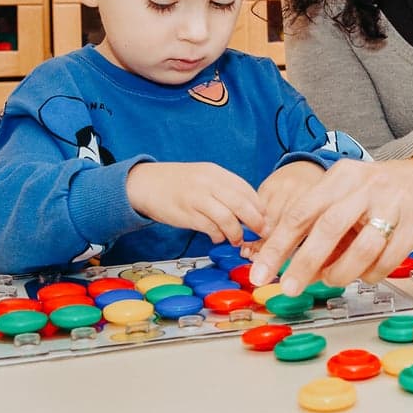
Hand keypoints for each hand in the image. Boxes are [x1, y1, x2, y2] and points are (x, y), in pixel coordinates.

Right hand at [125, 162, 265, 245]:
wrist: (146, 183)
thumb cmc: (179, 183)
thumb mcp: (204, 178)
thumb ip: (225, 189)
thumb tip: (249, 209)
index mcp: (216, 173)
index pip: (246, 189)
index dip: (259, 206)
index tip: (267, 219)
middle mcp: (209, 183)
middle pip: (241, 203)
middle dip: (255, 221)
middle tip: (262, 233)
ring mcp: (197, 198)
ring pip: (226, 217)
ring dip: (236, 232)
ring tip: (237, 240)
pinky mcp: (186, 213)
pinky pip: (209, 227)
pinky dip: (217, 235)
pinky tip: (217, 237)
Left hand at [246, 158, 412, 294]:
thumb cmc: (378, 192)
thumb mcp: (346, 194)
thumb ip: (320, 222)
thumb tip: (287, 262)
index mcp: (341, 176)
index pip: (301, 211)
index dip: (278, 244)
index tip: (261, 272)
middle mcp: (365, 185)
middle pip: (328, 227)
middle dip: (304, 262)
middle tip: (289, 288)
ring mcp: (393, 202)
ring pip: (362, 247)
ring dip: (341, 272)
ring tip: (333, 281)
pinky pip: (389, 257)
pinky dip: (373, 273)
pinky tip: (366, 274)